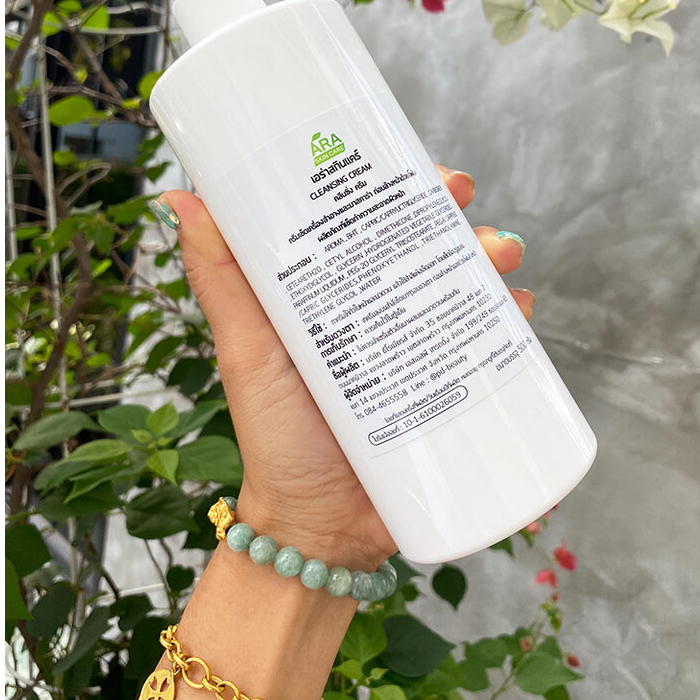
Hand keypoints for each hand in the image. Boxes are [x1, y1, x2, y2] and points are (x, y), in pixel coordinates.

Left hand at [157, 166, 533, 569]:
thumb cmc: (274, 437)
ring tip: (500, 258)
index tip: (421, 169)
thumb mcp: (245, 350)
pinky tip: (518, 312)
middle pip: (429, 245)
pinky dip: (510, 323)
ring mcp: (420, 349)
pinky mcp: (450, 390)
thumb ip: (220, 280)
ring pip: (466, 286)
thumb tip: (182, 197)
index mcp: (336, 292)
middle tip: (467, 208)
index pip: (372, 221)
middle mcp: (383, 311)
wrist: (319, 529)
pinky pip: (491, 348)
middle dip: (457, 217)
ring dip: (492, 260)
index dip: (401, 187)